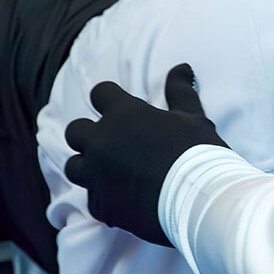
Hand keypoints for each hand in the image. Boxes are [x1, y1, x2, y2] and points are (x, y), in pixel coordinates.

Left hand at [65, 63, 227, 246]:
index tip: (120, 110)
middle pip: (75, 131)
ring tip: (110, 173)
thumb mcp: (192, 117)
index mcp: (122, 114)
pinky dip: (106, 199)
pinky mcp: (101, 205)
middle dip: (89, 135)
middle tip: (112, 144)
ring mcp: (96, 175)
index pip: (99, 93)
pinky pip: (93, 199)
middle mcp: (101, 142)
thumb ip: (180, 90)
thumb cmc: (198, 154)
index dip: (109, 99)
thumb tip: (182, 67)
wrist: (199, 200)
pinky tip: (125, 200)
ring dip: (88, 167)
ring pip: (73, 167)